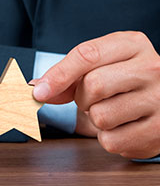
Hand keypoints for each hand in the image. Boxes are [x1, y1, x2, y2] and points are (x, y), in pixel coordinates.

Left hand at [32, 31, 159, 158]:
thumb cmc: (124, 79)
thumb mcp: (100, 66)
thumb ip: (68, 76)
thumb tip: (37, 90)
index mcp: (133, 45)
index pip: (87, 54)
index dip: (58, 75)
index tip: (39, 91)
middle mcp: (151, 68)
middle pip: (93, 85)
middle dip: (82, 98)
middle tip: (93, 99)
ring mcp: (159, 100)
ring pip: (101, 116)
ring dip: (95, 119)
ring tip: (112, 110)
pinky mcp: (158, 130)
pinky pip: (112, 140)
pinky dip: (108, 138)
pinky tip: (123, 127)